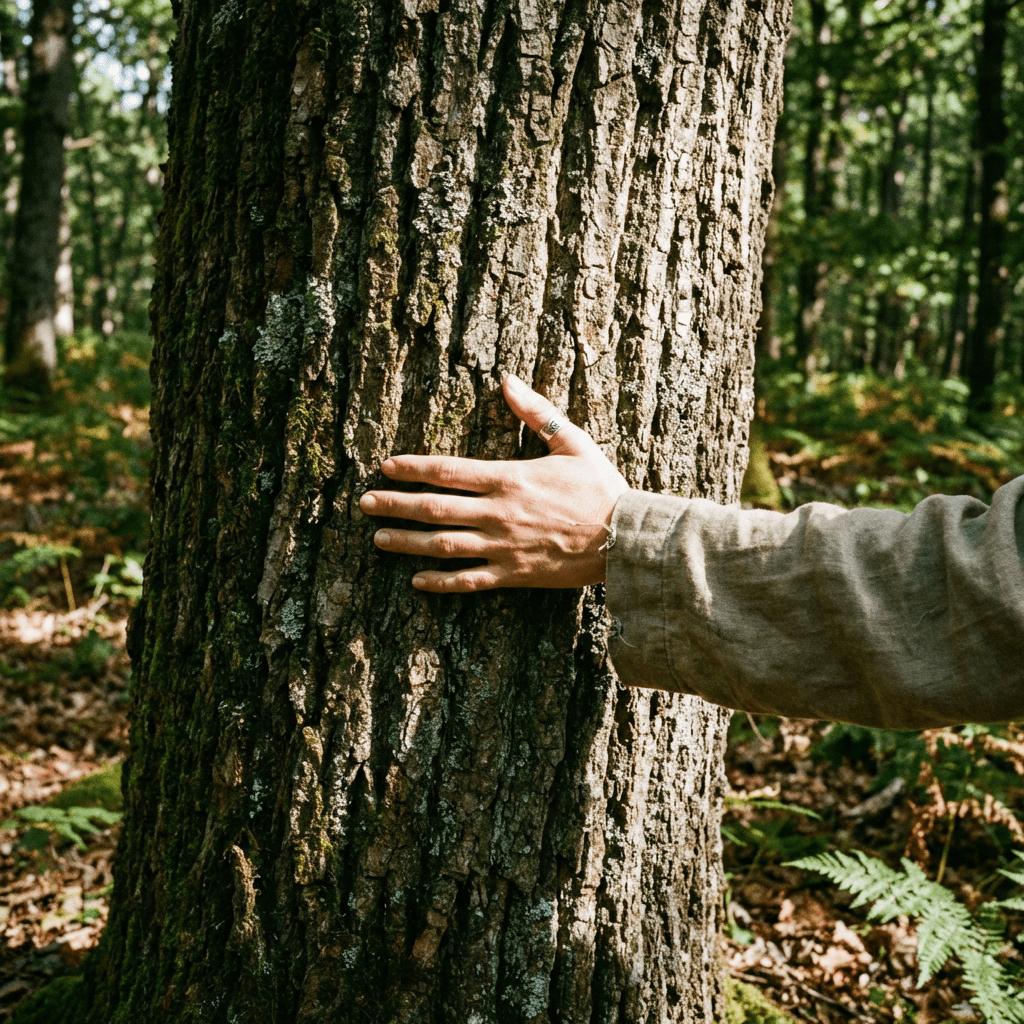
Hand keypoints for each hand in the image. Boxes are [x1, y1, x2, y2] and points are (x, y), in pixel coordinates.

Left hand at [359, 374, 629, 591]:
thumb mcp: (573, 441)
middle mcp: (498, 513)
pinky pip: (470, 580)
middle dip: (395, 504)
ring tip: (378, 539)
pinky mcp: (514, 574)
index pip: (447, 470)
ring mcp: (503, 547)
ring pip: (443, 546)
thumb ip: (536, 412)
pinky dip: (441, 582)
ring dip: (407, 543)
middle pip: (434, 508)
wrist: (627, 538)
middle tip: (364, 503)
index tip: (385, 466)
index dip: (411, 468)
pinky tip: (418, 581)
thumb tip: (507, 380)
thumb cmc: (602, 488)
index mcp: (509, 478)